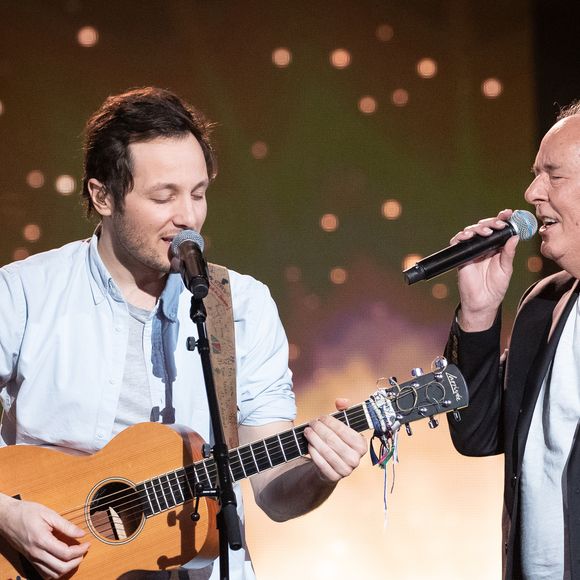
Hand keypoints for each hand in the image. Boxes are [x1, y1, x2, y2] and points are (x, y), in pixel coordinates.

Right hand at [0, 495, 89, 578]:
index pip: (65, 553)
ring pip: (52, 574)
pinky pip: (43, 573)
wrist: (6, 517)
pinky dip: (55, 571)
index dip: (80, 550)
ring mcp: (32, 559)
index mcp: (42, 541)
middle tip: (83, 551)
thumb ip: (66, 526)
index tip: (87, 543)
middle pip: (60, 568)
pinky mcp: (29, 560)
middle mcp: (36, 553)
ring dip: (67, 568)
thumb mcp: (49, 514)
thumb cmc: (27, 512)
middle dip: (76, 561)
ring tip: (75, 556)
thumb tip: (81, 533)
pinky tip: (62, 561)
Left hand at [304, 398, 366, 482]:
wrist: (333, 466)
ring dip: (314, 439)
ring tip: (307, 431)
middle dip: (319, 429)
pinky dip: (313, 452)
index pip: (343, 430)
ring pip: (326, 451)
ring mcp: (346, 470)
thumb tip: (340, 401)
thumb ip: (344, 410)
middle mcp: (356, 459)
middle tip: (311, 423)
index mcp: (361, 445)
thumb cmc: (339, 441)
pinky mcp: (333, 477)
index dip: (330, 422)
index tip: (321, 417)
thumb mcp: (343, 425)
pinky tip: (309, 445)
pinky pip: (320, 462)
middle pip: (332, 440)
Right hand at [450, 209, 518, 330]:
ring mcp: (472, 251)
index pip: (499, 229)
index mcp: (496, 247)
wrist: (483, 302)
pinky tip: (468, 236)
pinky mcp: (461, 256)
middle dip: (491, 221)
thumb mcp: (506, 269)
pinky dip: (461, 237)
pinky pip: (457, 242)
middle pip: (485, 227)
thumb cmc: (495, 287)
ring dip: (478, 228)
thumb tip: (514, 237)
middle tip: (499, 223)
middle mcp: (484, 246)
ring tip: (487, 231)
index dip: (502, 219)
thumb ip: (508, 253)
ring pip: (471, 232)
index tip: (509, 213)